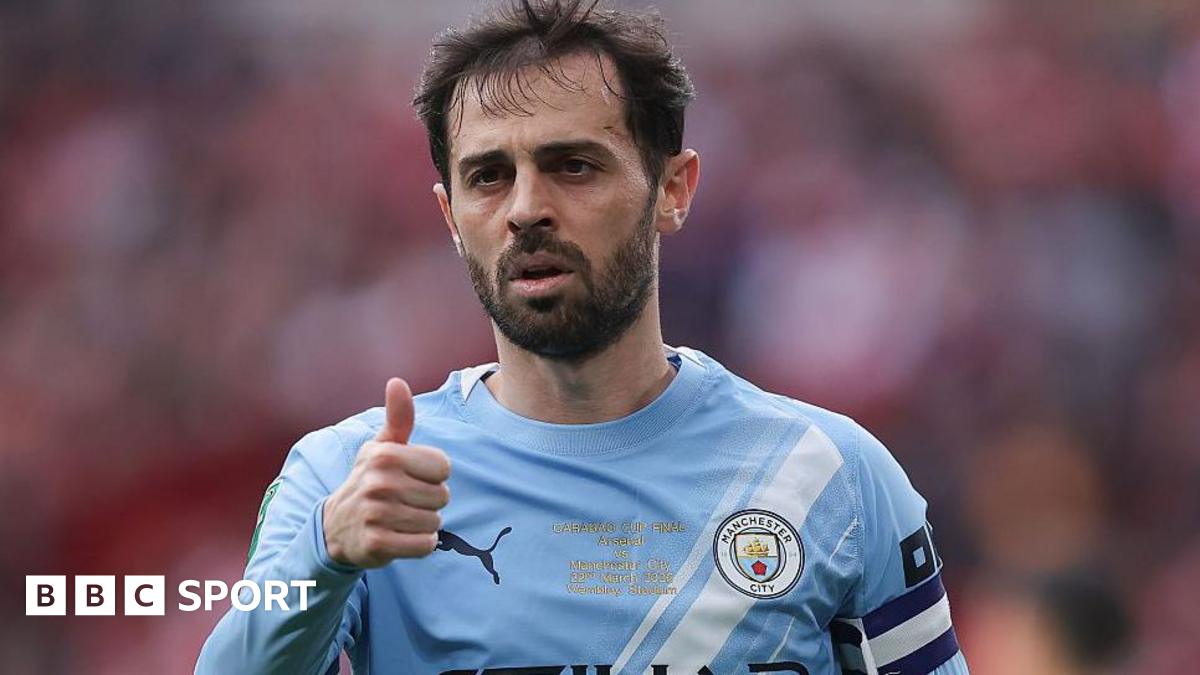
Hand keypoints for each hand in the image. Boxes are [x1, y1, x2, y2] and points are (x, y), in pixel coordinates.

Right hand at [322, 378, 450, 567]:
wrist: (336, 527)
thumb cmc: (370, 480)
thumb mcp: (382, 447)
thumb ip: (398, 417)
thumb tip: (397, 382)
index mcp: (385, 455)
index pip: (444, 467)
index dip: (433, 476)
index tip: (410, 478)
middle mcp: (379, 482)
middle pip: (442, 496)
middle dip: (428, 502)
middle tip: (402, 502)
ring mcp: (376, 514)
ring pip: (434, 522)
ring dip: (423, 524)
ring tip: (399, 519)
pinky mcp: (377, 544)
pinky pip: (425, 546)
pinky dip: (419, 545)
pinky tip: (399, 537)